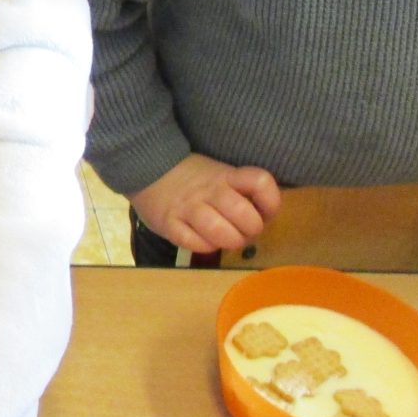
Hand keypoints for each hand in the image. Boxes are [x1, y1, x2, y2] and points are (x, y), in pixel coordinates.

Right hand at [131, 153, 280, 253]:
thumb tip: (265, 216)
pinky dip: (204, 247)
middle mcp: (210, 191)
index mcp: (227, 176)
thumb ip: (241, 192)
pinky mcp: (169, 223)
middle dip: (251, 230)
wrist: (147, 170)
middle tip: (243, 232)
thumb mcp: (219, 175)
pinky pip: (193, 242)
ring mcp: (188, 207)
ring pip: (219, 231)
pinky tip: (203, 241)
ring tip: (225, 240)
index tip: (266, 212)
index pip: (260, 182)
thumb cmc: (191, 178)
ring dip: (229, 241)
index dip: (271, 201)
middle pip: (243, 213)